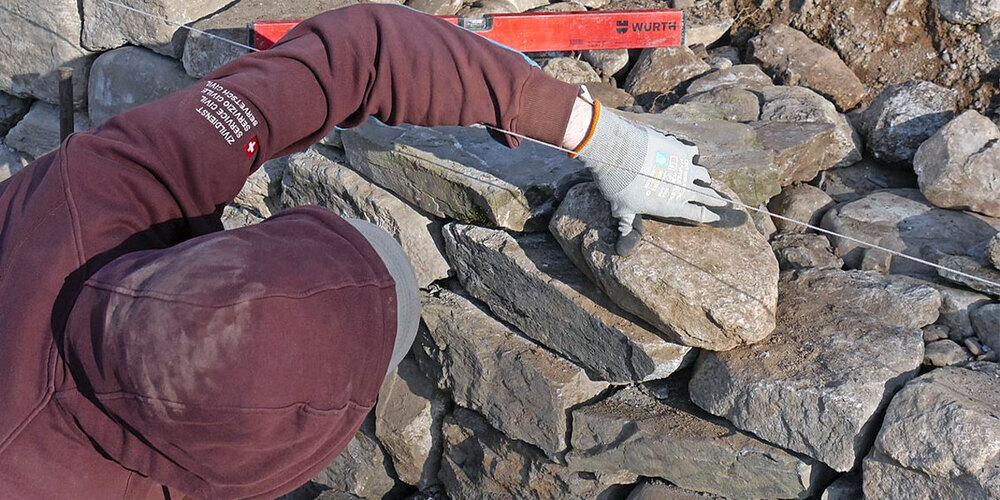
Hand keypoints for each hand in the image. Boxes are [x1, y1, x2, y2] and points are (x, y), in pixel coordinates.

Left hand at [575, 103, 726, 244]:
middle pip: (708, 196)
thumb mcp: (622, 210)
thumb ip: (627, 227)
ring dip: (704, 177)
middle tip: (725, 202)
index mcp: (673, 206)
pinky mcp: (680, 149)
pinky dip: (692, 154)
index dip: (711, 217)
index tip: (718, 217)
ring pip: (703, 174)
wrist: (620, 155)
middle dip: (717, 200)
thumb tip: (621, 250)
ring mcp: (685, 167)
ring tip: (703, 178)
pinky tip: (689, 155)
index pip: (698, 215)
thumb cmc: (620, 186)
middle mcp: (684, 188)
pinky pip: (693, 152)